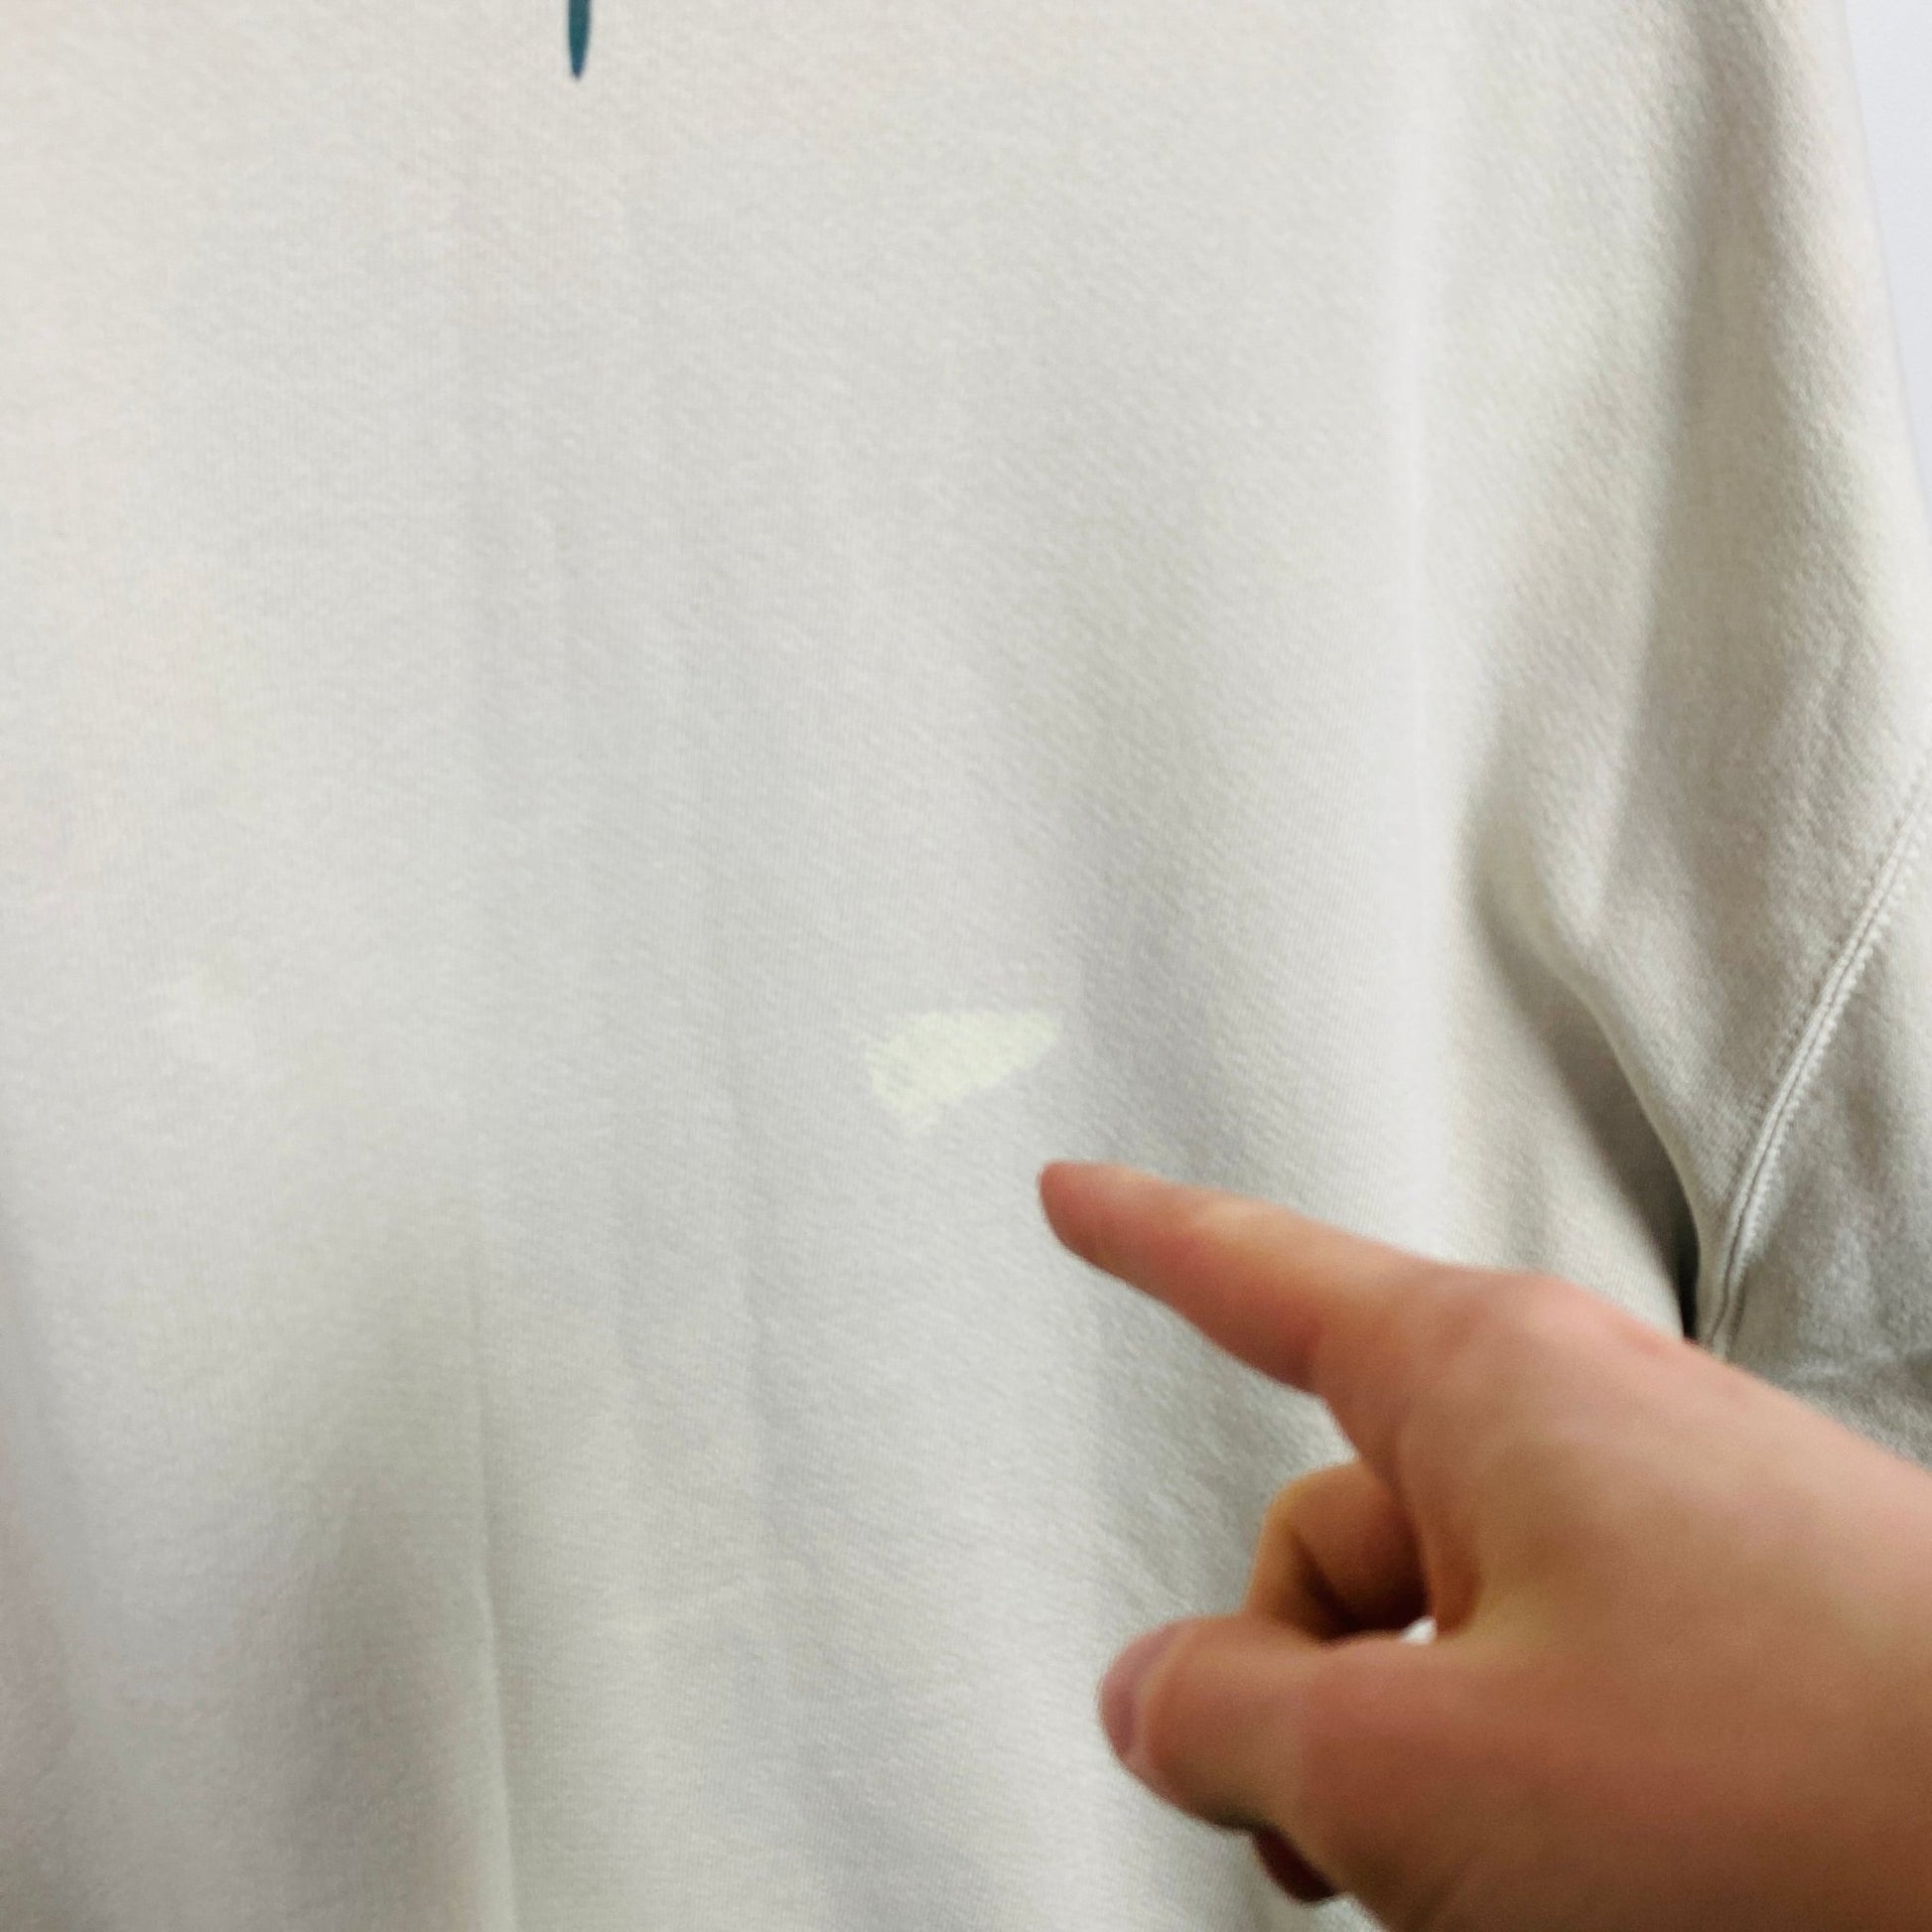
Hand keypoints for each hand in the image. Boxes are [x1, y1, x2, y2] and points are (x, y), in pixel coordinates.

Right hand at [1037, 1160, 1931, 1930]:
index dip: (1143, 1236)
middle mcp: (1579, 1426)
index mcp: (1488, 1380)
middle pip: (1336, 1532)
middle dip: (1301, 1690)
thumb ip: (1236, 1721)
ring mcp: (1667, 1531)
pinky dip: (1516, 1782)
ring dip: (1412, 1771)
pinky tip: (1572, 1890)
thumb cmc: (1804, 1782)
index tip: (1076, 1195)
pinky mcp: (1739, 1629)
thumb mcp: (1425, 1773)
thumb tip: (1156, 1697)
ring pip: (1446, 1638)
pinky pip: (1554, 1680)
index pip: (1255, 1277)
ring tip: (1489, 1895)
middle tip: (1325, 1831)